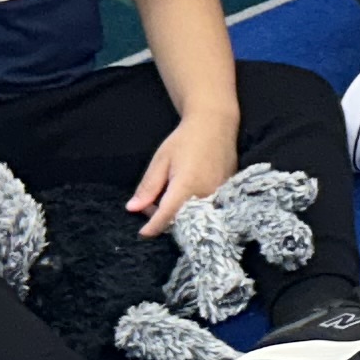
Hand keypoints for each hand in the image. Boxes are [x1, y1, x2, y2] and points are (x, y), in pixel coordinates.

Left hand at [130, 112, 240, 238]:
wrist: (216, 125)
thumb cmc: (185, 140)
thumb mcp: (161, 160)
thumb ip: (148, 187)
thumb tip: (132, 208)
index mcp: (186, 185)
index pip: (167, 216)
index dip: (153, 227)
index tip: (142, 234)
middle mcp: (205, 194)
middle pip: (181, 219)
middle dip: (162, 218)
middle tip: (149, 203)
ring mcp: (219, 194)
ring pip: (194, 215)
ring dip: (176, 212)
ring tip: (165, 195)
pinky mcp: (226, 192)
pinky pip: (206, 208)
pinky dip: (191, 206)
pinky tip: (182, 194)